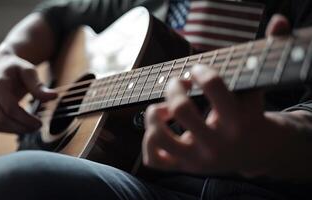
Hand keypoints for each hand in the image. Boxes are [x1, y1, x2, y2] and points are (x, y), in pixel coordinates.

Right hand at [0, 56, 56, 133]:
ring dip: (17, 130)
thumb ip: (39, 86)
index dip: (25, 119)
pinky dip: (12, 129)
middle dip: (22, 127)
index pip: (10, 108)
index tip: (40, 123)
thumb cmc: (17, 68)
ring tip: (33, 127)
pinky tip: (24, 125)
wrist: (2, 66)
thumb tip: (54, 97)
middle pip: (3, 120)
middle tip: (39, 126)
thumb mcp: (30, 72)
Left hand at [142, 15, 295, 175]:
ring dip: (154, 116)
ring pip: (160, 138)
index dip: (202, 71)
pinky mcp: (183, 167)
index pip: (215, 87)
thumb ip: (263, 57)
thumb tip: (277, 21)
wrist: (254, 152)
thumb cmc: (249, 116)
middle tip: (179, 83)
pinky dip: (148, 141)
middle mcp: (216, 143)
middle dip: (175, 86)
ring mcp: (197, 159)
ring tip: (162, 109)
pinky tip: (159, 128)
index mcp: (238, 122)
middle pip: (181, 109)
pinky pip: (153, 160)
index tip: (198, 70)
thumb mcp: (256, 90)